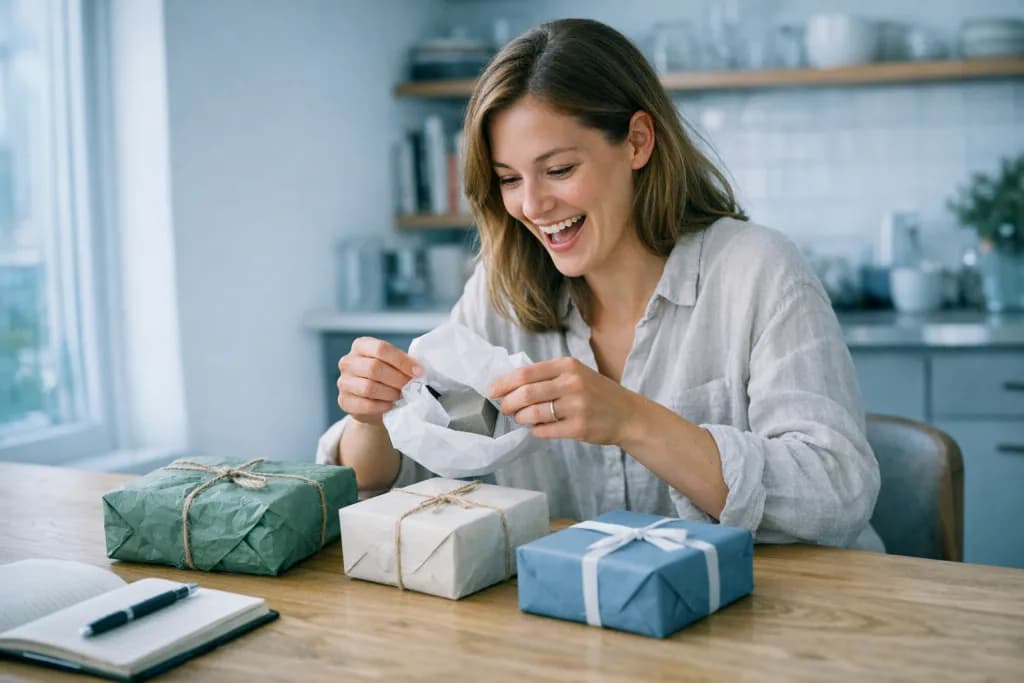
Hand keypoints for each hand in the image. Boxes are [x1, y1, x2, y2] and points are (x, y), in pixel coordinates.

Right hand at [337, 337, 421, 425]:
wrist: (372, 403)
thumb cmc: (386, 378)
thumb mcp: (394, 365)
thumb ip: (404, 363)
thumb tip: (417, 370)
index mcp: (361, 345)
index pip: (381, 349)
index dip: (402, 361)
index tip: (418, 372)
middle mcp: (348, 361)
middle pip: (374, 368)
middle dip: (397, 379)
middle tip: (411, 387)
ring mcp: (343, 382)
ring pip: (369, 387)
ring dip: (390, 393)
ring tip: (401, 396)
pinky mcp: (344, 401)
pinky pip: (365, 404)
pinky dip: (381, 406)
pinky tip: (390, 405)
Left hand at [487, 357, 640, 444]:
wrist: (628, 415)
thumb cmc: (596, 393)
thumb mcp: (576, 374)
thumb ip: (547, 377)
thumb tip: (509, 386)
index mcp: (567, 366)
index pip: (525, 373)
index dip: (504, 383)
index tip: (492, 391)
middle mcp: (572, 383)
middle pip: (525, 394)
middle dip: (508, 403)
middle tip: (504, 409)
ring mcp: (576, 406)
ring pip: (533, 414)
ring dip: (521, 418)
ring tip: (521, 419)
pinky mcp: (579, 428)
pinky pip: (545, 431)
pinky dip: (536, 431)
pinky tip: (537, 429)